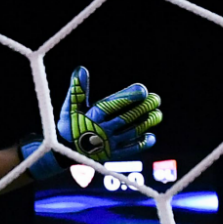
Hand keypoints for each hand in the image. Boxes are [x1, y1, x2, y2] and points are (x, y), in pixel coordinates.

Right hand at [23, 67, 160, 179]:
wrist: (65, 152)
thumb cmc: (70, 124)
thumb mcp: (70, 106)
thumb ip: (77, 89)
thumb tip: (81, 69)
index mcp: (91, 117)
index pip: (112, 105)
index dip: (128, 97)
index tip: (142, 90)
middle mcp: (101, 131)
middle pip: (126, 118)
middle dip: (143, 108)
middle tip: (156, 99)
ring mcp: (108, 144)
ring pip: (131, 132)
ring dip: (146, 123)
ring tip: (158, 114)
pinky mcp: (112, 155)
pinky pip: (129, 150)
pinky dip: (141, 144)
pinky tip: (151, 137)